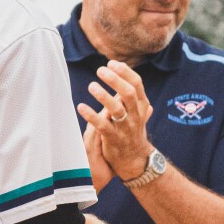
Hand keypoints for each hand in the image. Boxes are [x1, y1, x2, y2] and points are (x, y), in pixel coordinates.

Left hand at [76, 60, 154, 180]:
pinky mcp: (114, 139)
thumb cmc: (133, 132)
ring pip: (116, 109)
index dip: (125, 72)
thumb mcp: (138, 113)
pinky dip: (92, 116)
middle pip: (128, 93)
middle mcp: (135, 115)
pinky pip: (103, 126)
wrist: (135, 160)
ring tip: (91, 86)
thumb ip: (134, 97)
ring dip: (103, 96)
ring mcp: (125, 128)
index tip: (111, 63)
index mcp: (142, 106)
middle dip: (115, 80)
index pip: (137, 84)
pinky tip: (81, 107)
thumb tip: (129, 77)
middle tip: (100, 70)